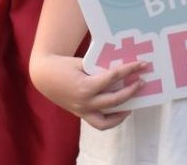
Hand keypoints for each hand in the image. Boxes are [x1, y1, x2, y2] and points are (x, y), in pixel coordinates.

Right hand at [30, 55, 148, 130]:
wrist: (44, 76)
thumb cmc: (63, 65)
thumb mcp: (82, 63)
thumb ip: (100, 68)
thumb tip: (121, 70)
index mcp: (86, 86)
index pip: (114, 77)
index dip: (129, 69)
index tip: (142, 64)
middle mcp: (85, 102)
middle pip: (115, 100)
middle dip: (131, 90)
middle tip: (142, 81)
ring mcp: (82, 111)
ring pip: (107, 120)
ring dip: (123, 111)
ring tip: (133, 102)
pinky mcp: (80, 114)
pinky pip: (99, 123)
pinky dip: (112, 120)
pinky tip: (122, 111)